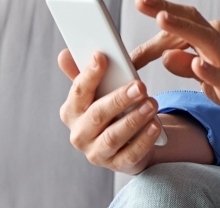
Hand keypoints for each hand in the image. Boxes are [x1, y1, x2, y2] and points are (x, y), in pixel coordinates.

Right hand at [57, 49, 163, 174]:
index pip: (78, 92)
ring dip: (134, 119)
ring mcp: (96, 152)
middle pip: (97, 115)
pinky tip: (155, 126)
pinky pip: (130, 154)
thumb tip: (64, 54)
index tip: (102, 56)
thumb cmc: (110, 110)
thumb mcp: (98, 92)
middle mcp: (79, 134)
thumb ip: (84, 74)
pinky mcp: (117, 165)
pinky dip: (144, 140)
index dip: (89, 74)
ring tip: (151, 104)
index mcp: (72, 111)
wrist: (125, 142)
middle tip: (140, 86)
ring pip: (113, 137)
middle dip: (119, 99)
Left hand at [134, 0, 219, 132]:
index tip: (140, 1)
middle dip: (165, 9)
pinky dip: (207, 69)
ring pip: (204, 40)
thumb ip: (185, 64)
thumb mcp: (207, 75)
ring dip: (183, 28)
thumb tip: (164, 55)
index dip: (161, 11)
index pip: (184, 20)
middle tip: (141, 0)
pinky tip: (195, 64)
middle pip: (191, 21)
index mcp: (213, 37)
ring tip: (161, 19)